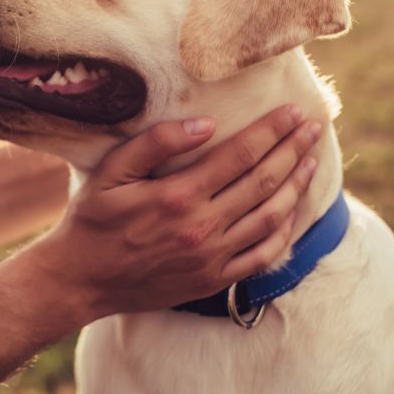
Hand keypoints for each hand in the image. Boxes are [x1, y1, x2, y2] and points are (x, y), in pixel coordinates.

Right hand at [33, 105, 322, 320]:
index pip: (240, 155)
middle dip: (293, 150)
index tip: (293, 112)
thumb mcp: (111, 172)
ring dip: (296, 186)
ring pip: (270, 217)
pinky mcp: (213, 280)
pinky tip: (292, 211)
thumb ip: (155, 143)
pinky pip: (262, 256)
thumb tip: (205, 124)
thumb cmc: (92, 220)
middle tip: (314, 128)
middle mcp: (202, 227)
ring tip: (311, 161)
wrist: (80, 280)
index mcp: (178, 196)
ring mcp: (212, 257)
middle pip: (263, 182)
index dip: (271, 131)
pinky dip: (284, 232)